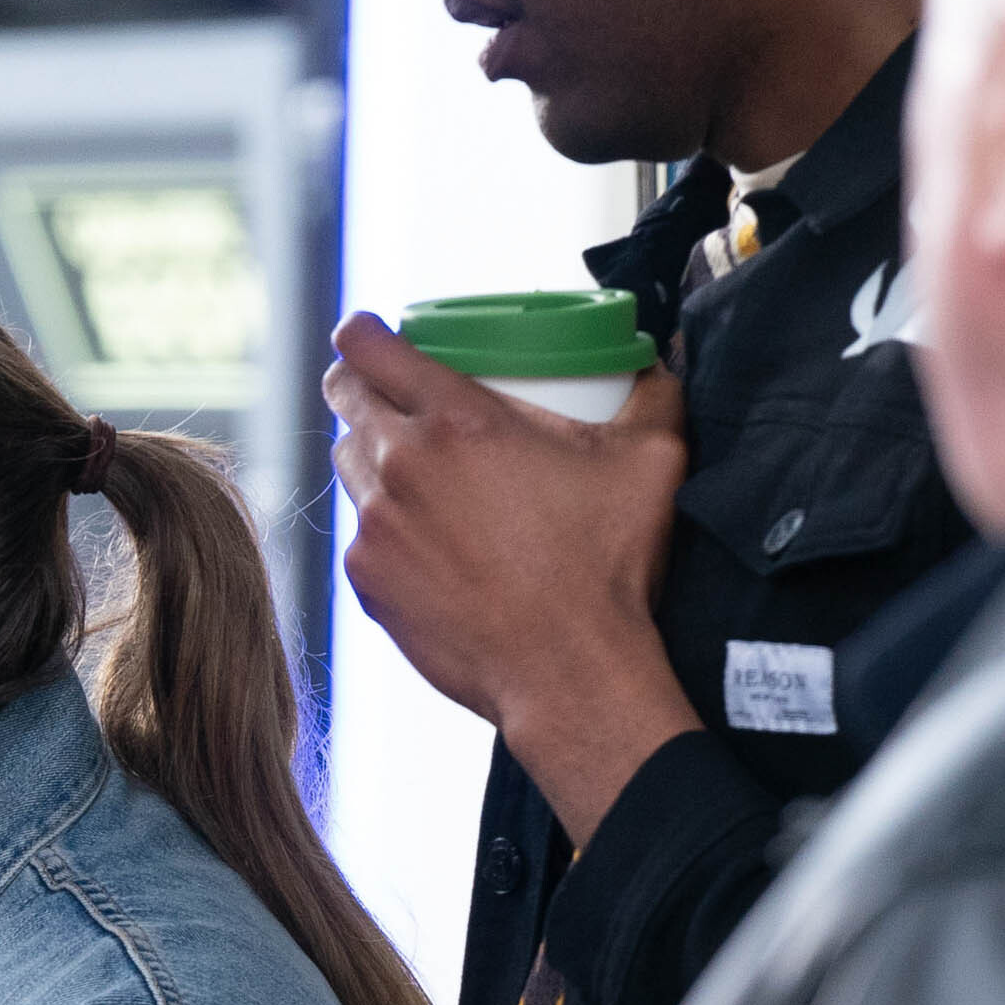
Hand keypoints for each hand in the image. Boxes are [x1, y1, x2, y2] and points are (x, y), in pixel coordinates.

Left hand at [327, 313, 702, 846]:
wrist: (568, 672)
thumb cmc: (606, 567)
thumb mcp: (651, 460)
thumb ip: (655, 393)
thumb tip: (660, 358)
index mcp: (455, 420)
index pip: (369, 347)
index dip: (362, 332)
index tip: (370, 334)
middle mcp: (399, 466)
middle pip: (344, 399)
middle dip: (359, 384)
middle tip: (387, 390)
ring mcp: (374, 528)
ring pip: (348, 465)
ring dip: (371, 452)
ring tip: (415, 465)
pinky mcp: (367, 581)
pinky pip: (361, 533)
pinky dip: (385, 524)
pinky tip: (427, 537)